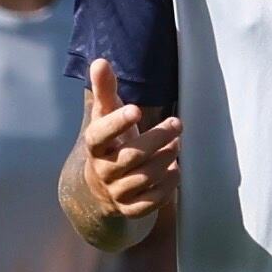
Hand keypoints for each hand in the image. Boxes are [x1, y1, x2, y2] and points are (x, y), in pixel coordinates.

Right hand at [76, 56, 179, 221]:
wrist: (102, 186)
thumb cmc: (111, 142)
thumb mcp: (106, 116)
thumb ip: (105, 91)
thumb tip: (100, 62)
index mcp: (94, 145)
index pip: (99, 135)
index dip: (116, 123)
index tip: (136, 109)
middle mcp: (102, 170)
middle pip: (131, 157)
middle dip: (157, 139)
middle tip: (177, 124)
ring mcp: (115, 192)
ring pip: (144, 178)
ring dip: (166, 159)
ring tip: (176, 144)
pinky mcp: (130, 209)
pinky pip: (151, 201)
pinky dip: (167, 185)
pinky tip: (175, 169)